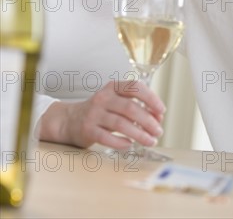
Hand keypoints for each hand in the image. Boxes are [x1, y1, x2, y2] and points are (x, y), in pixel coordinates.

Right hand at [39, 80, 165, 149]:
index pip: (135, 87)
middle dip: (148, 121)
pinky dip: (121, 142)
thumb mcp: (116, 101)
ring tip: (150, 141)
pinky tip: (130, 145)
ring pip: (121, 124)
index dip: (151, 98)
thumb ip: (136, 106)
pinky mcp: (88, 130)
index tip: (162, 111)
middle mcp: (103, 98)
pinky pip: (107, 137)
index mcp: (113, 87)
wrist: (70, 120)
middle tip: (159, 131)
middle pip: (130, 108)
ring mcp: (94, 114)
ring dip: (139, 134)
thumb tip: (158, 117)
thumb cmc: (100, 111)